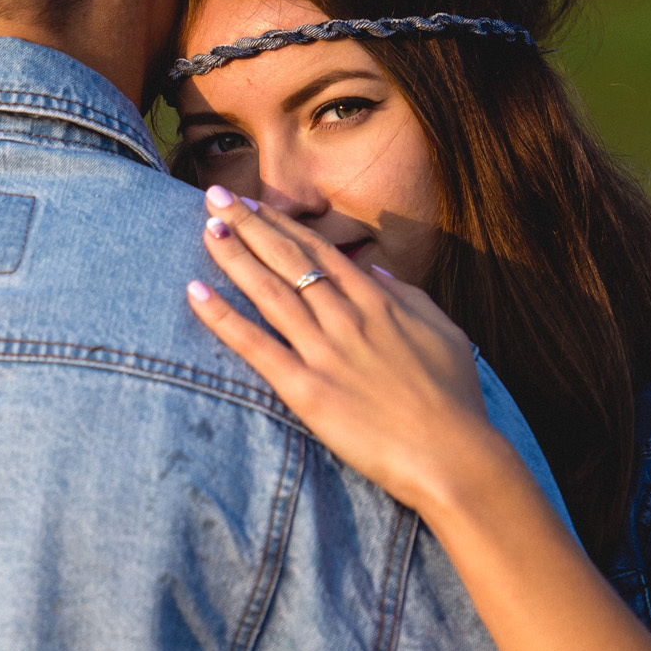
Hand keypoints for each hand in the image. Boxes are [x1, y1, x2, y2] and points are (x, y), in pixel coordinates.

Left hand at [185, 185, 502, 518]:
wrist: (454, 456)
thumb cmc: (454, 400)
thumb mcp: (443, 332)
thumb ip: (407, 296)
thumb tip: (375, 271)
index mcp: (378, 303)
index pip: (319, 252)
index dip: (282, 226)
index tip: (254, 204)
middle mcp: (346, 318)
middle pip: (288, 260)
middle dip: (249, 224)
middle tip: (215, 195)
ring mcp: (324, 352)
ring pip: (270, 292)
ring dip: (234, 256)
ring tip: (206, 228)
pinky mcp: (306, 390)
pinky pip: (255, 346)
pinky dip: (223, 318)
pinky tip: (196, 292)